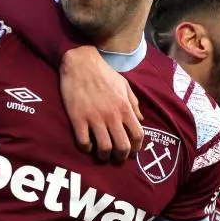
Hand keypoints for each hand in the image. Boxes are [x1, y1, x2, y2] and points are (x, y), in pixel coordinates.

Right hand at [59, 46, 143, 163]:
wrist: (80, 63)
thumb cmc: (104, 73)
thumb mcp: (124, 85)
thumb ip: (134, 103)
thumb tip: (141, 120)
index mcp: (125, 107)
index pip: (137, 135)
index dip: (137, 148)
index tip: (132, 151)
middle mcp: (112, 115)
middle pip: (122, 146)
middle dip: (121, 156)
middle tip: (117, 157)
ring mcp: (94, 118)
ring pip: (104, 148)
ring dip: (104, 156)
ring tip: (102, 155)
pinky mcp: (78, 119)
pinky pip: (84, 142)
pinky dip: (87, 148)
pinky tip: (87, 146)